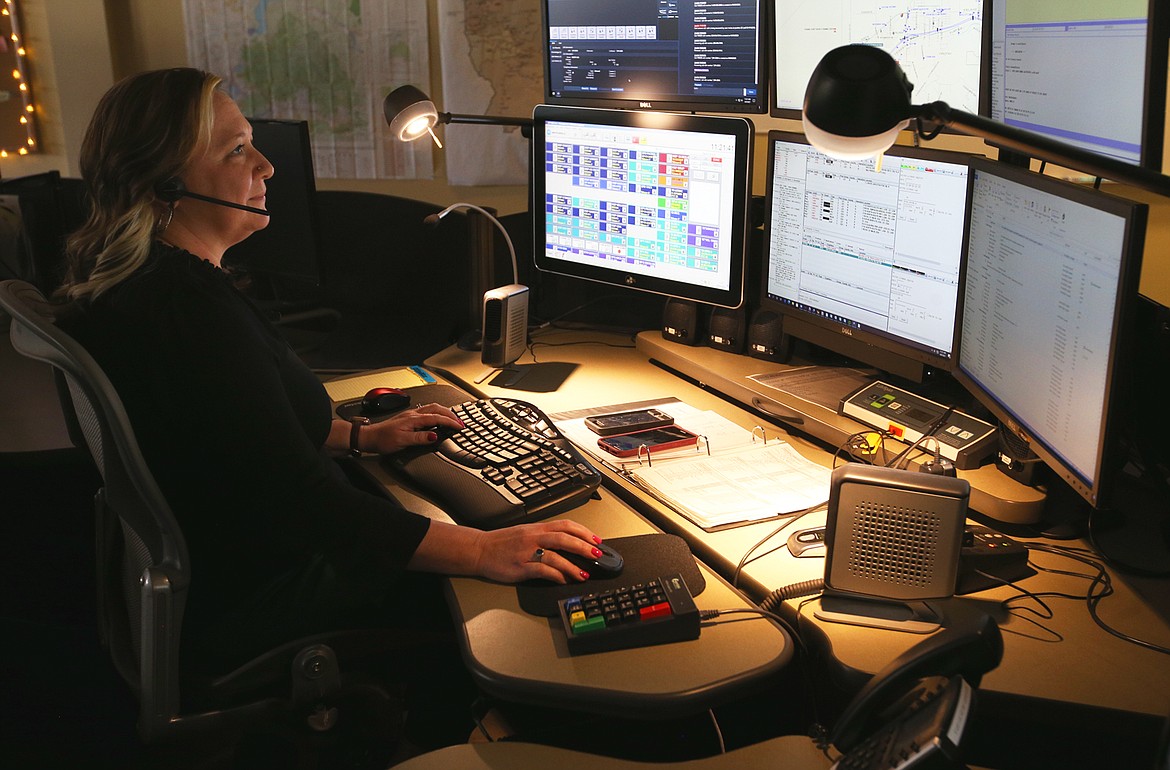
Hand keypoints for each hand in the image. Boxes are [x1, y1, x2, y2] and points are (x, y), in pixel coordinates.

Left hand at [363, 403, 463, 453]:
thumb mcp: (403, 441)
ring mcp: (410, 415)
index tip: (460, 426)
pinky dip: (436, 413)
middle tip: (460, 421)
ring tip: (452, 418)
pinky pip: (426, 411)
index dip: (450, 422)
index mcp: (413, 419)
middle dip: (451, 414)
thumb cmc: (383, 439)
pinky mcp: (408, 418)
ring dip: (444, 412)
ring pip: (432, 408)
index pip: (437, 418)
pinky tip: (436, 418)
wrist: (369, 437)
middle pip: (437, 409)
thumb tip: (435, 435)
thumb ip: (420, 438)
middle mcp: (413, 414)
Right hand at [474, 520, 602, 583]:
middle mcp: (533, 537)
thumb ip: (545, 537)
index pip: (565, 525)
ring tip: (584, 574)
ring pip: (555, 555)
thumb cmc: (502, 543)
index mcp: (536, 528)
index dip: (583, 532)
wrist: (479, 549)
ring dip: (572, 566)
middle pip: (564, 538)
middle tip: (597, 555)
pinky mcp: (520, 567)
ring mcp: (526, 552)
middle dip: (583, 547)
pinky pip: (541, 570)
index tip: (597, 540)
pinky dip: (555, 575)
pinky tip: (563, 580)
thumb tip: (568, 544)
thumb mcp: (526, 533)